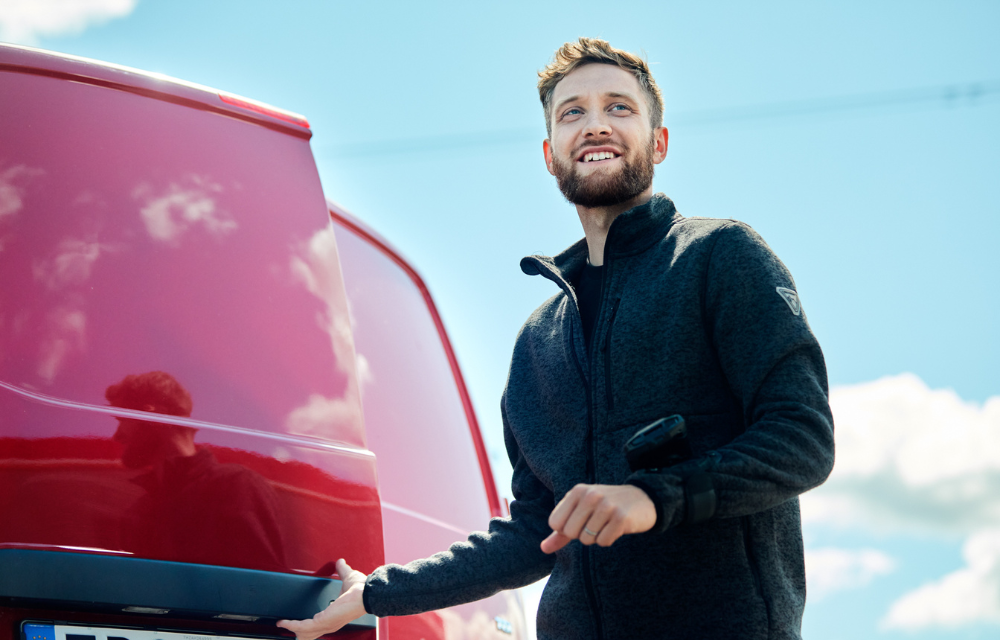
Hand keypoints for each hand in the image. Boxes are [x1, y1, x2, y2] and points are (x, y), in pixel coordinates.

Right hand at [277, 559, 367, 639]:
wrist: (366, 592)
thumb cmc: (361, 589)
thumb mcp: (347, 578)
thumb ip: (342, 570)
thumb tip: (340, 562)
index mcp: (334, 615)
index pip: (318, 625)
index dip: (307, 625)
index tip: (297, 622)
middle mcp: (330, 623)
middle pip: (310, 634)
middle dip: (298, 632)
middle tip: (285, 625)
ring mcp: (326, 624)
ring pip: (305, 632)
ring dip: (292, 628)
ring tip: (282, 623)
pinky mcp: (323, 621)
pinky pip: (303, 627)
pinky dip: (292, 625)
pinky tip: (284, 622)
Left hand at [540, 484, 655, 553]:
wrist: (643, 499)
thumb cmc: (606, 507)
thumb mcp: (581, 513)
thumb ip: (560, 531)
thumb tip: (543, 548)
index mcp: (577, 491)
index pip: (555, 523)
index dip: (567, 529)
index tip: (581, 521)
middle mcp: (590, 495)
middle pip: (570, 533)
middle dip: (582, 535)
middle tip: (596, 523)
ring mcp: (606, 505)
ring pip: (587, 540)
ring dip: (597, 538)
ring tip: (607, 524)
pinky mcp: (621, 517)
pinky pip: (604, 542)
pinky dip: (609, 540)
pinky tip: (616, 527)